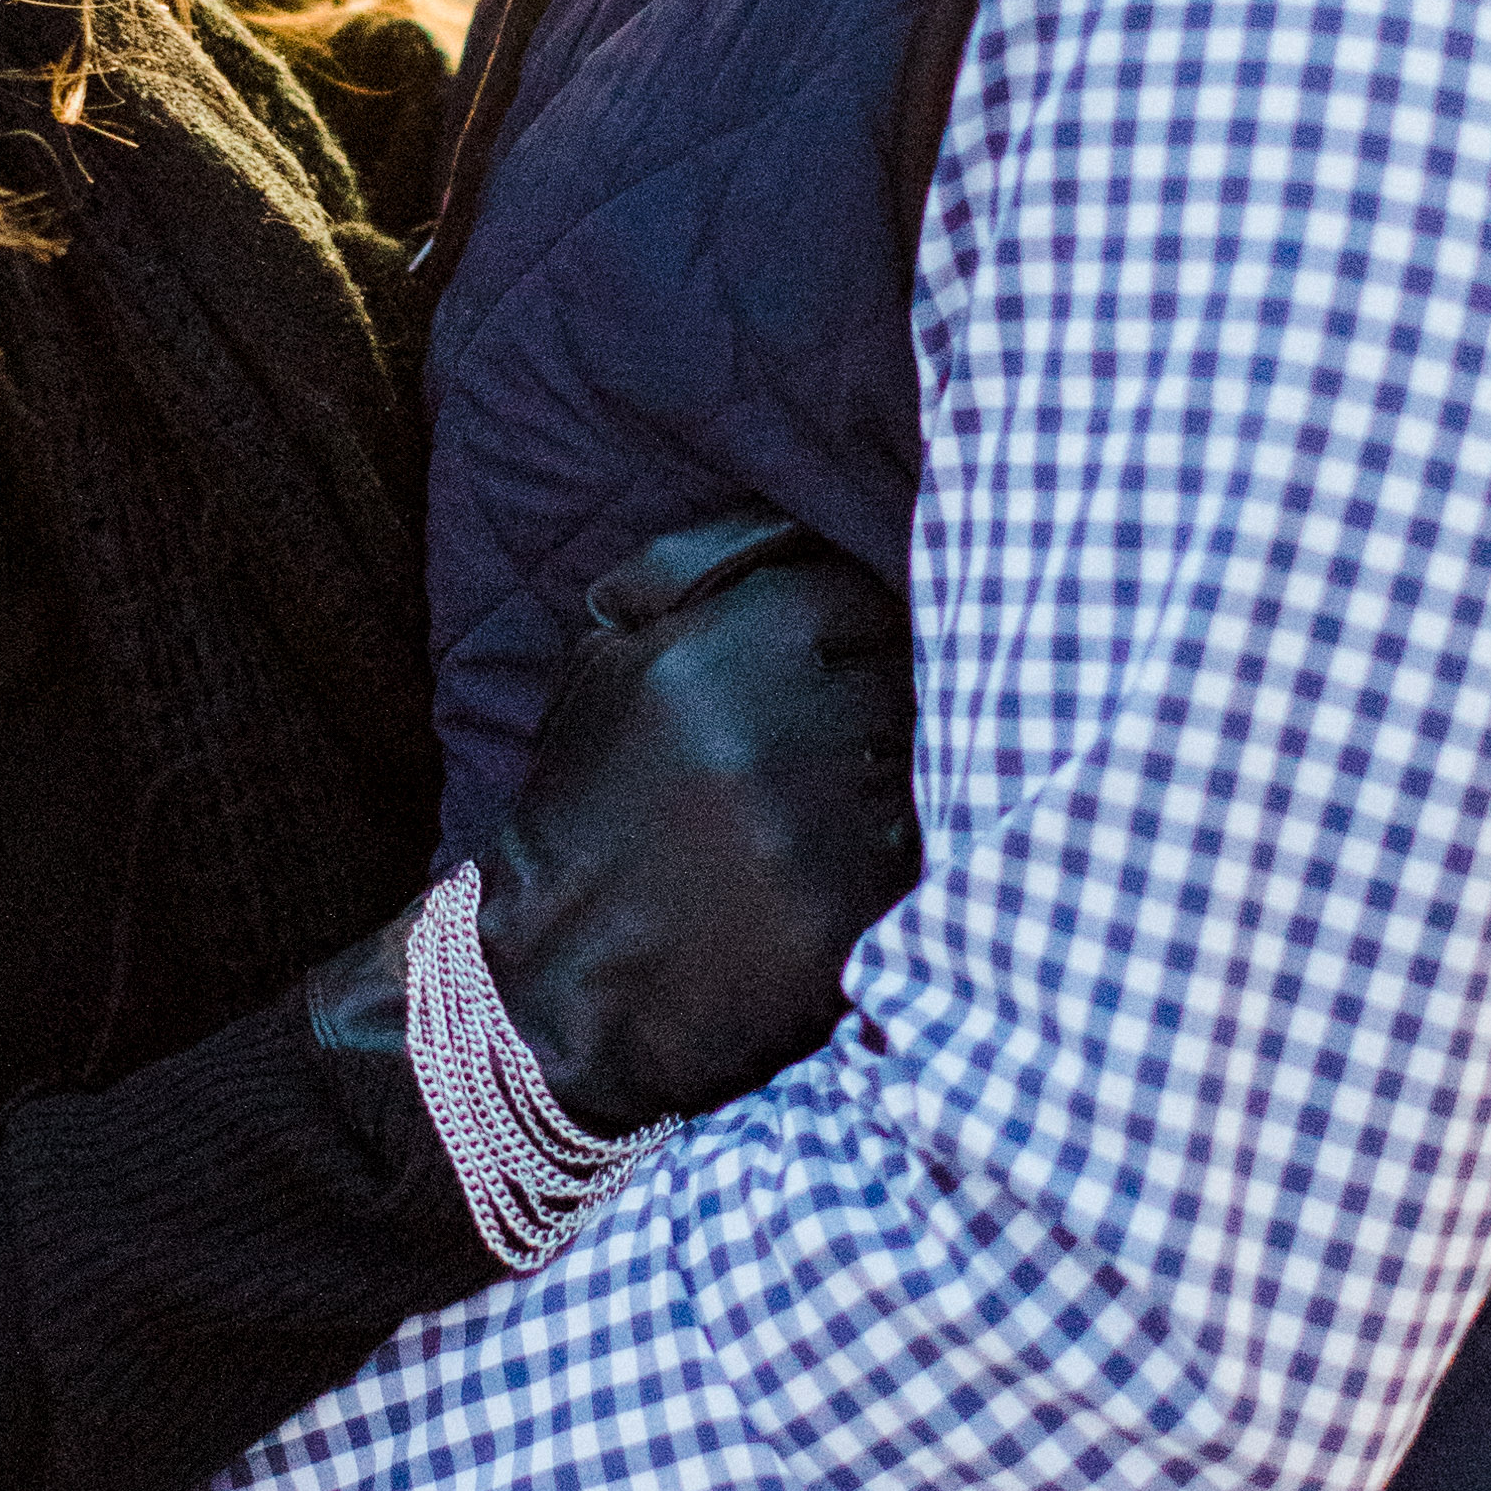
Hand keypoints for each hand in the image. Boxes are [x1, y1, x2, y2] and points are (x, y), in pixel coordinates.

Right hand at [471, 510, 919, 1130]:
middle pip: (911, 672)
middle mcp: (793, 725)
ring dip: (910, 770)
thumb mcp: (609, 648)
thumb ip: (707, 561)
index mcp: (735, 643)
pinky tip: (856, 862)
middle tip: (856, 734)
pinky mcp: (857, 911)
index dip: (864, 626)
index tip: (851, 659)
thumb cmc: (589, 798)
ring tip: (849, 800)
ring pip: (933, 758)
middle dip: (893, 694)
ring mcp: (833, 825)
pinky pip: (933, 848)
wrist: (557, 970)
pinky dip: (910, 850)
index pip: (866, 593)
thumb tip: (808, 520)